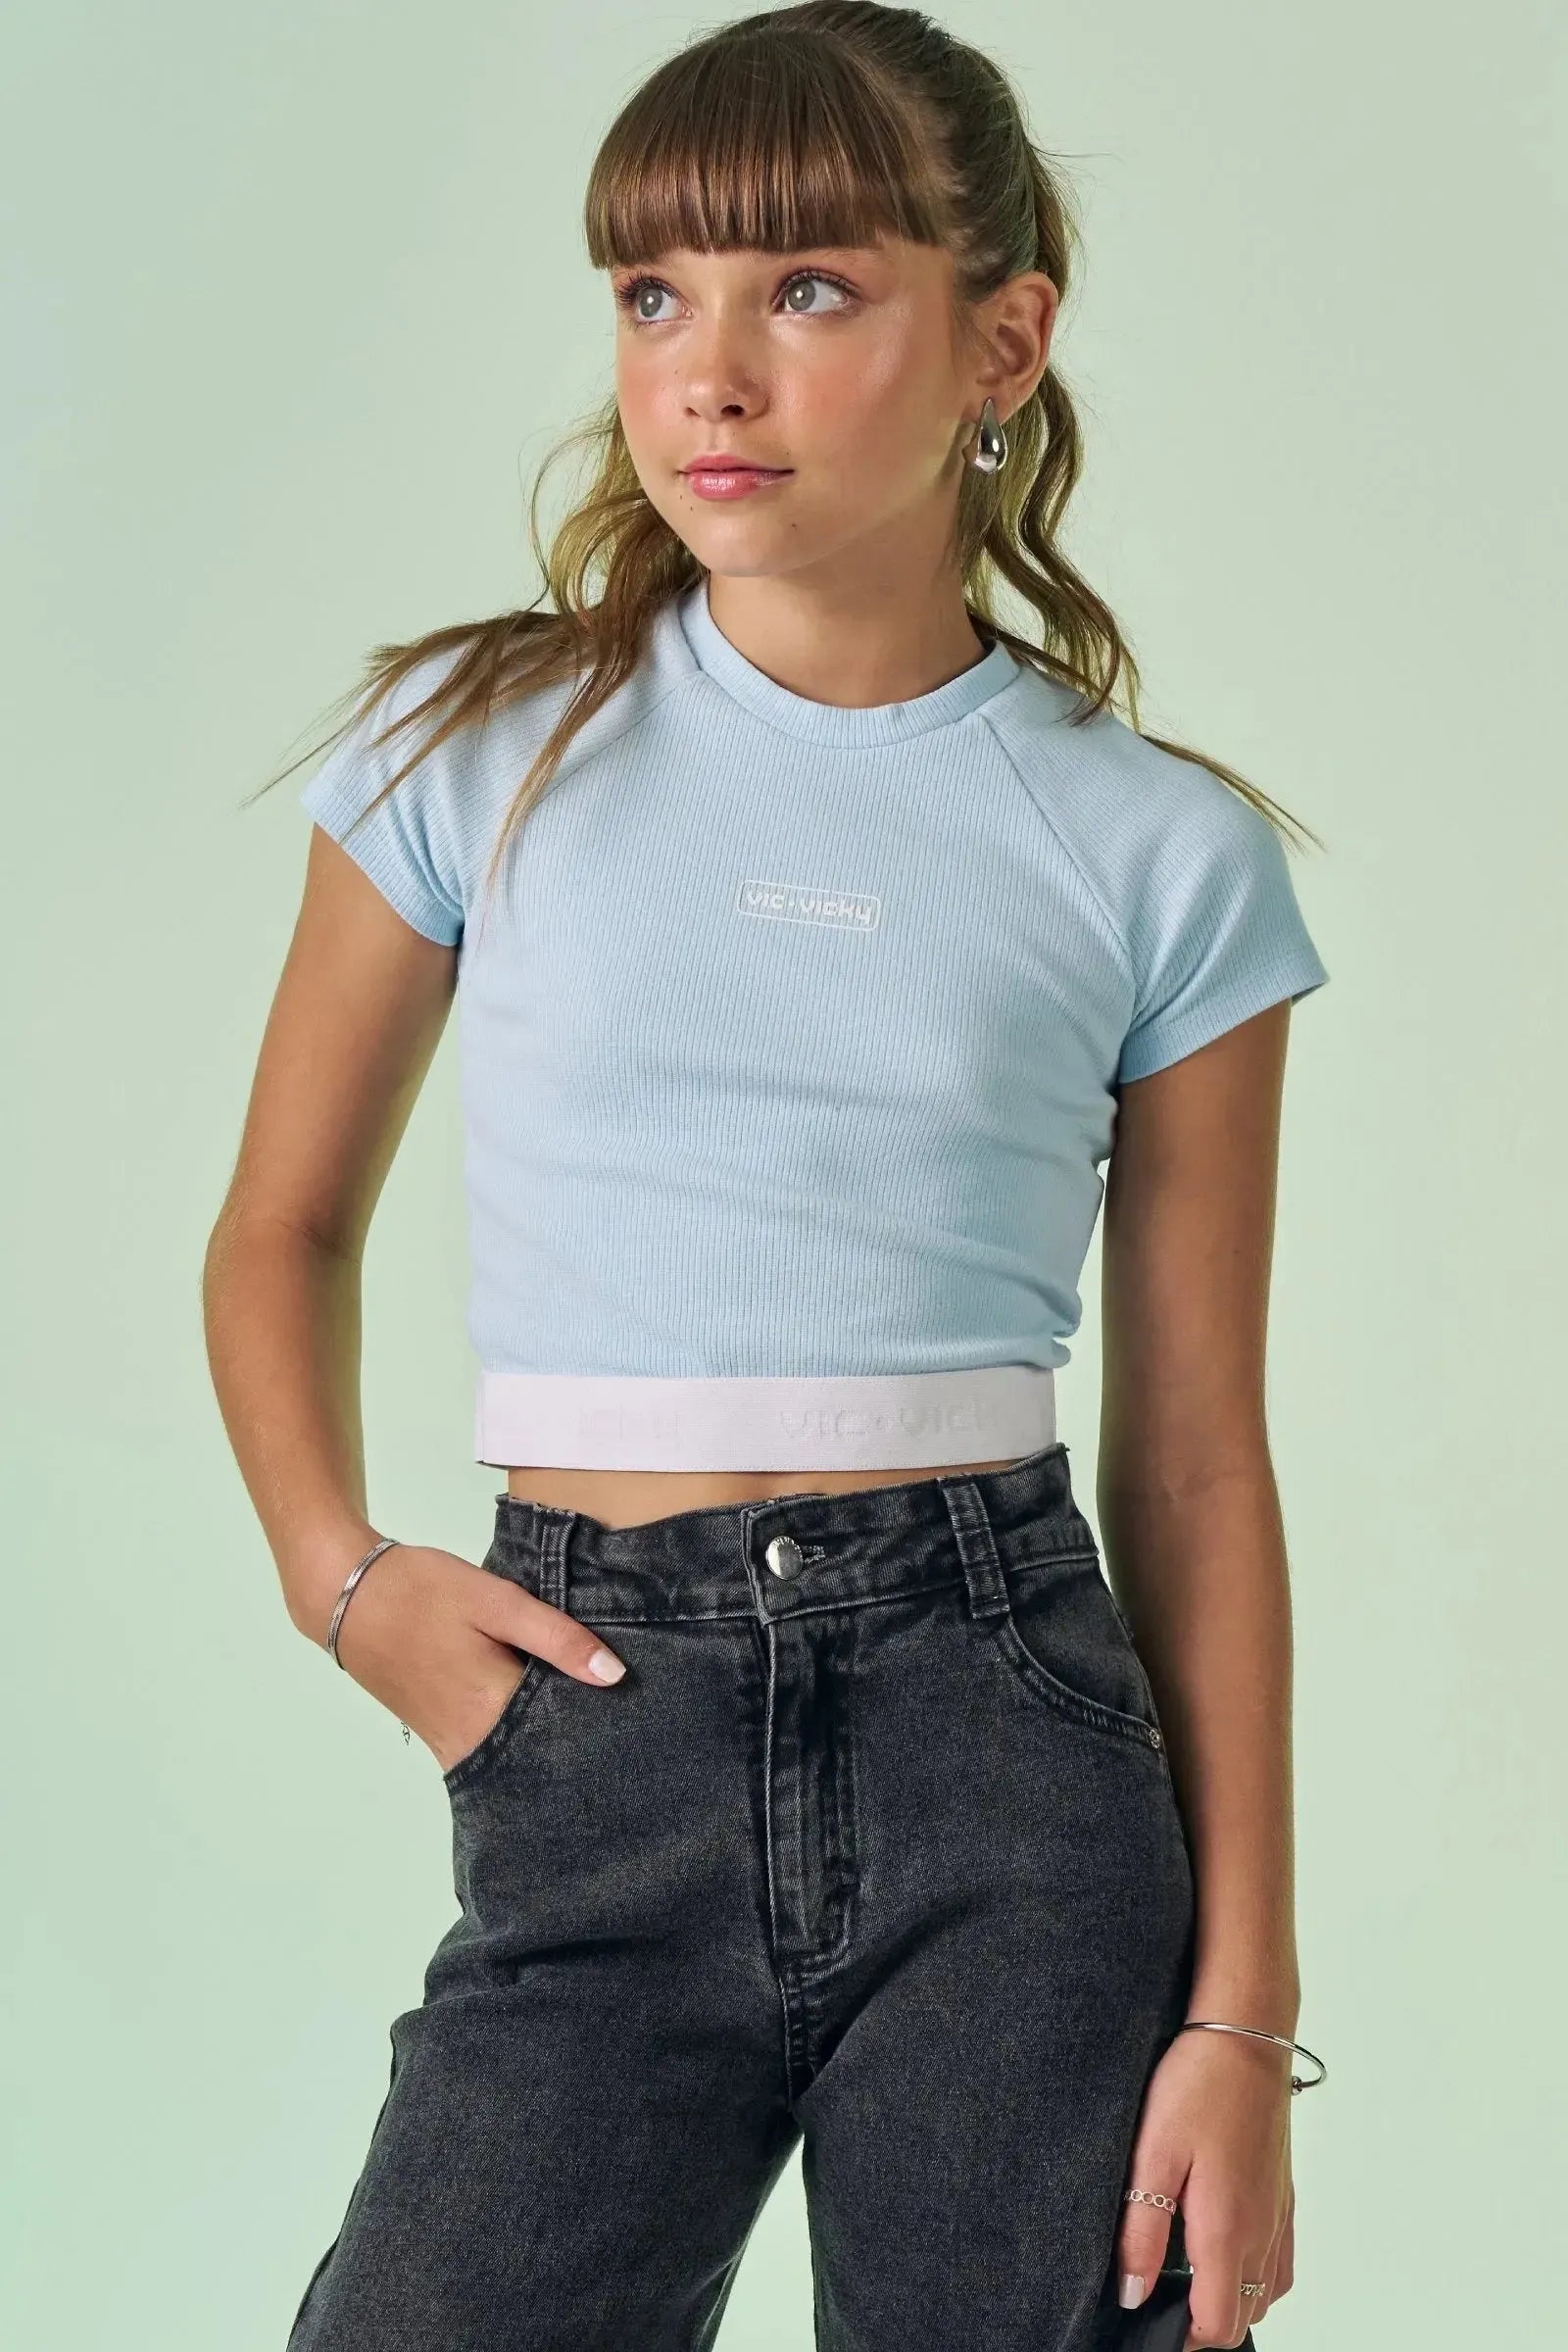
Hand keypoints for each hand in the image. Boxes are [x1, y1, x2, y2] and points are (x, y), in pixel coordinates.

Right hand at [319, 1541, 625, 1773]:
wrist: (349, 1596)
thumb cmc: (425, 1591)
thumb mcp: (496, 1601)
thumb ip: (556, 1638)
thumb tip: (616, 1676)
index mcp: (492, 1711)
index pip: (566, 1735)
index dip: (604, 1728)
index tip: (637, 1720)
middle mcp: (471, 1744)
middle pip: (542, 1757)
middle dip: (580, 1744)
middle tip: (626, 1727)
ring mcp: (450, 1747)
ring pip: (515, 1762)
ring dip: (549, 1745)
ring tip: (593, 1724)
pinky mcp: (438, 1738)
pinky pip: (490, 1755)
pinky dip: (518, 1745)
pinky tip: (544, 1721)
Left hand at [1115, 2026, 1295, 2346]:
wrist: (1247, 2032)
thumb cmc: (1198, 2084)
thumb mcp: (1152, 2154)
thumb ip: (1141, 2231)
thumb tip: (1133, 2294)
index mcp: (1228, 2231)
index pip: (1217, 2326)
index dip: (1182, 2340)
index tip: (1148, 2323)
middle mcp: (1262, 2232)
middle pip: (1243, 2318)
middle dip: (1204, 2325)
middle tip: (1159, 2302)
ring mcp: (1279, 2214)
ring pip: (1265, 2295)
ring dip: (1231, 2302)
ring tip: (1186, 2281)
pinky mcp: (1284, 2194)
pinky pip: (1280, 2263)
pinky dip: (1256, 2278)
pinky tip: (1224, 2251)